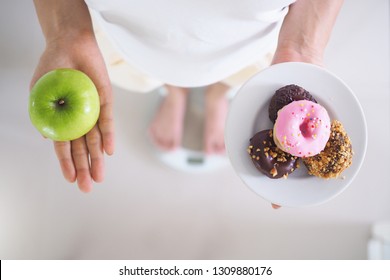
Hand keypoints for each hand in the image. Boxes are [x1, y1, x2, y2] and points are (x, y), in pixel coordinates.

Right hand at [30, 34, 113, 191]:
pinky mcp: (106, 100)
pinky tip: (109, 151)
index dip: (67, 164)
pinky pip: (107, 120)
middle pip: (83, 148)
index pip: (65, 147)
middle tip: (86, 188)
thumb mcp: (40, 92)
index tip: (70, 180)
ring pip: (96, 139)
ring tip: (99, 177)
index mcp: (63, 120)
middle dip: (84, 168)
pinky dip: (108, 135)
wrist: (68, 43)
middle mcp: (80, 119)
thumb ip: (43, 114)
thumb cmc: (52, 67)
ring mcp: (94, 111)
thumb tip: (47, 139)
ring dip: (98, 158)